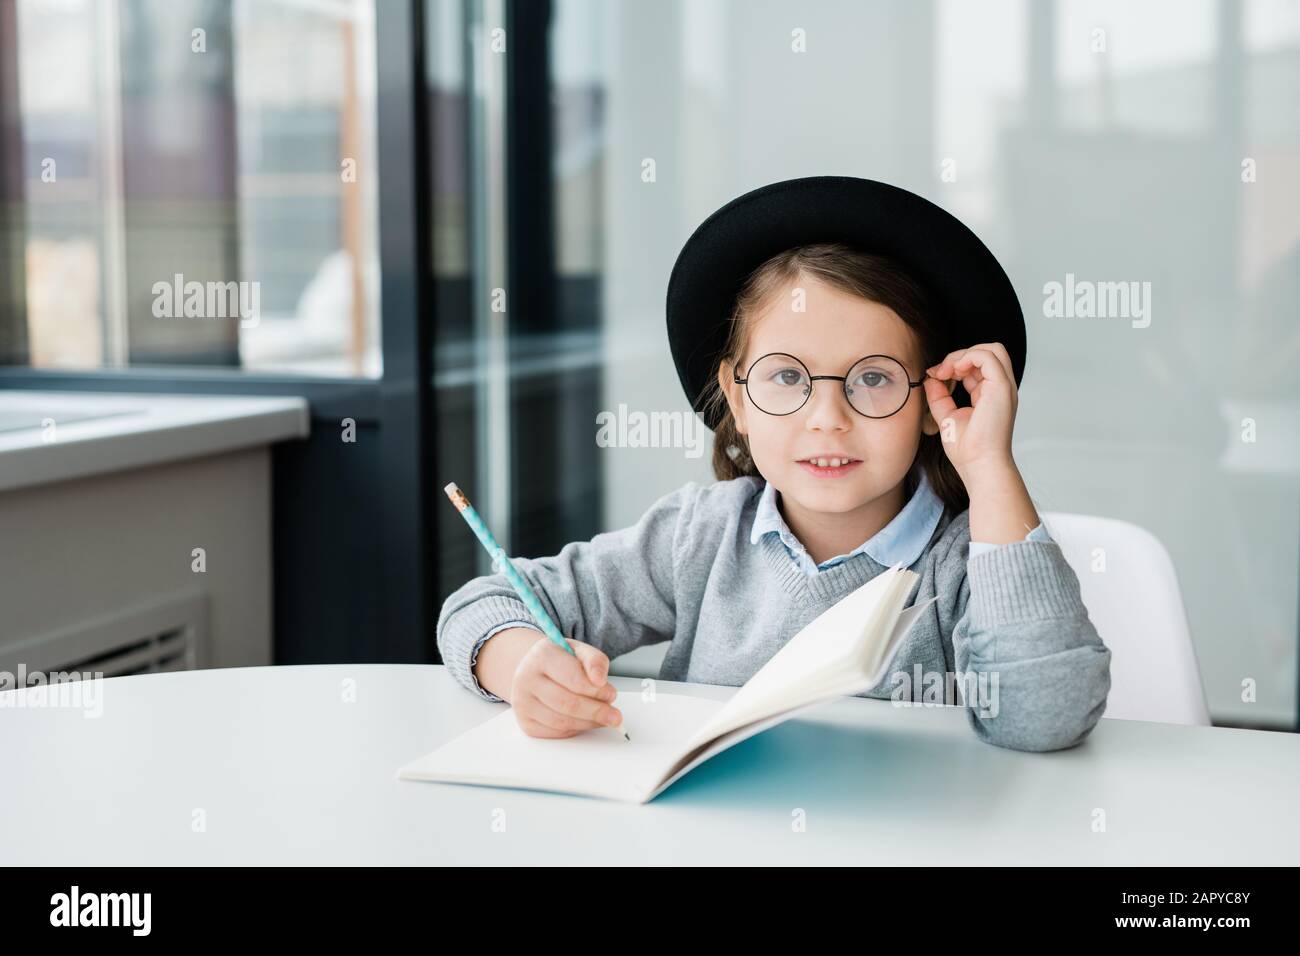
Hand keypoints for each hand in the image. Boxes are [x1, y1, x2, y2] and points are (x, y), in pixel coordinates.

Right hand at [508, 633, 622, 737]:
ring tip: (603, 718)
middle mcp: (526, 678)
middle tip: (615, 716)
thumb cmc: (561, 661)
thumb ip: (595, 661)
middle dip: (596, 711)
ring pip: (561, 721)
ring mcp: (523, 702)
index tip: (612, 694)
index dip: (596, 690)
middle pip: (567, 703)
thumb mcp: (580, 651)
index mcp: (542, 655)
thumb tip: (600, 680)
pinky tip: (586, 722)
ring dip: (588, 723)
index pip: (573, 678)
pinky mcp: (525, 722)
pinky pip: (555, 732)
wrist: (534, 669)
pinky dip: (576, 729)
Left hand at [922, 341, 1017, 478]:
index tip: (935, 376)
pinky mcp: (1002, 387)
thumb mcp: (947, 416)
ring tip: (948, 371)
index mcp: (989, 394)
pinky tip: (953, 371)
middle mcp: (999, 388)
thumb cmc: (967, 449)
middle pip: (988, 352)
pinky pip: (988, 356)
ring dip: (964, 354)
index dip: (955, 364)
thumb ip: (939, 396)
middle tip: (942, 372)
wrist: (978, 464)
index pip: (976, 366)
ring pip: (991, 349)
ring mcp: (1003, 387)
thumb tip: (931, 378)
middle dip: (962, 355)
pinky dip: (968, 357)